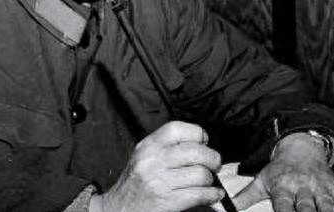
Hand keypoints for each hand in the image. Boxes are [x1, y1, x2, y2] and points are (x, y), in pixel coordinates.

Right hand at [87, 121, 224, 211]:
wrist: (119, 210)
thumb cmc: (135, 184)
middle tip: (215, 164)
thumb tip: (201, 144)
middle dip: (212, 158)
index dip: (197, 134)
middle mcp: (152, 161)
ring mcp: (159, 182)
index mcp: (148, 146)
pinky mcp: (167, 202)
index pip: (178, 129)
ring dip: (211, 179)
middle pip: (195, 151)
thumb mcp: (144, 157)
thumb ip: (167, 147)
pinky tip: (213, 194)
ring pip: (200, 173)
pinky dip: (212, 195)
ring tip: (209, 181)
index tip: (204, 142)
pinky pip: (199, 194)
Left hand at [232, 133, 333, 211]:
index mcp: (283, 187)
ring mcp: (318, 186)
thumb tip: (225, 208)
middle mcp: (301, 187)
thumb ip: (244, 198)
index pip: (283, 206)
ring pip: (324, 205)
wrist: (300, 146)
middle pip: (306, 208)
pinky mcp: (333, 185)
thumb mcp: (261, 180)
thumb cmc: (279, 169)